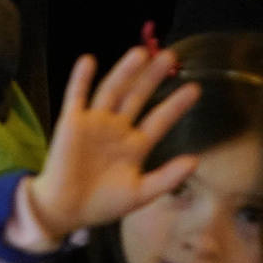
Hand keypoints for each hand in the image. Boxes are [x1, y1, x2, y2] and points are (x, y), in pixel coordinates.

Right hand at [21, 46, 201, 247]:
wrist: (66, 209)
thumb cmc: (103, 203)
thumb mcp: (140, 194)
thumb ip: (167, 177)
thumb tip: (196, 160)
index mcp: (135, 145)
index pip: (160, 119)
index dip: (176, 105)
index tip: (195, 88)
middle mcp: (117, 128)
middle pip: (137, 96)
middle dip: (153, 77)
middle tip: (170, 55)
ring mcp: (94, 122)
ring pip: (112, 91)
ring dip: (124, 72)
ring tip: (139, 53)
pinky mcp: (72, 122)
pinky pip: (76, 96)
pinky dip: (81, 79)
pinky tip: (89, 61)